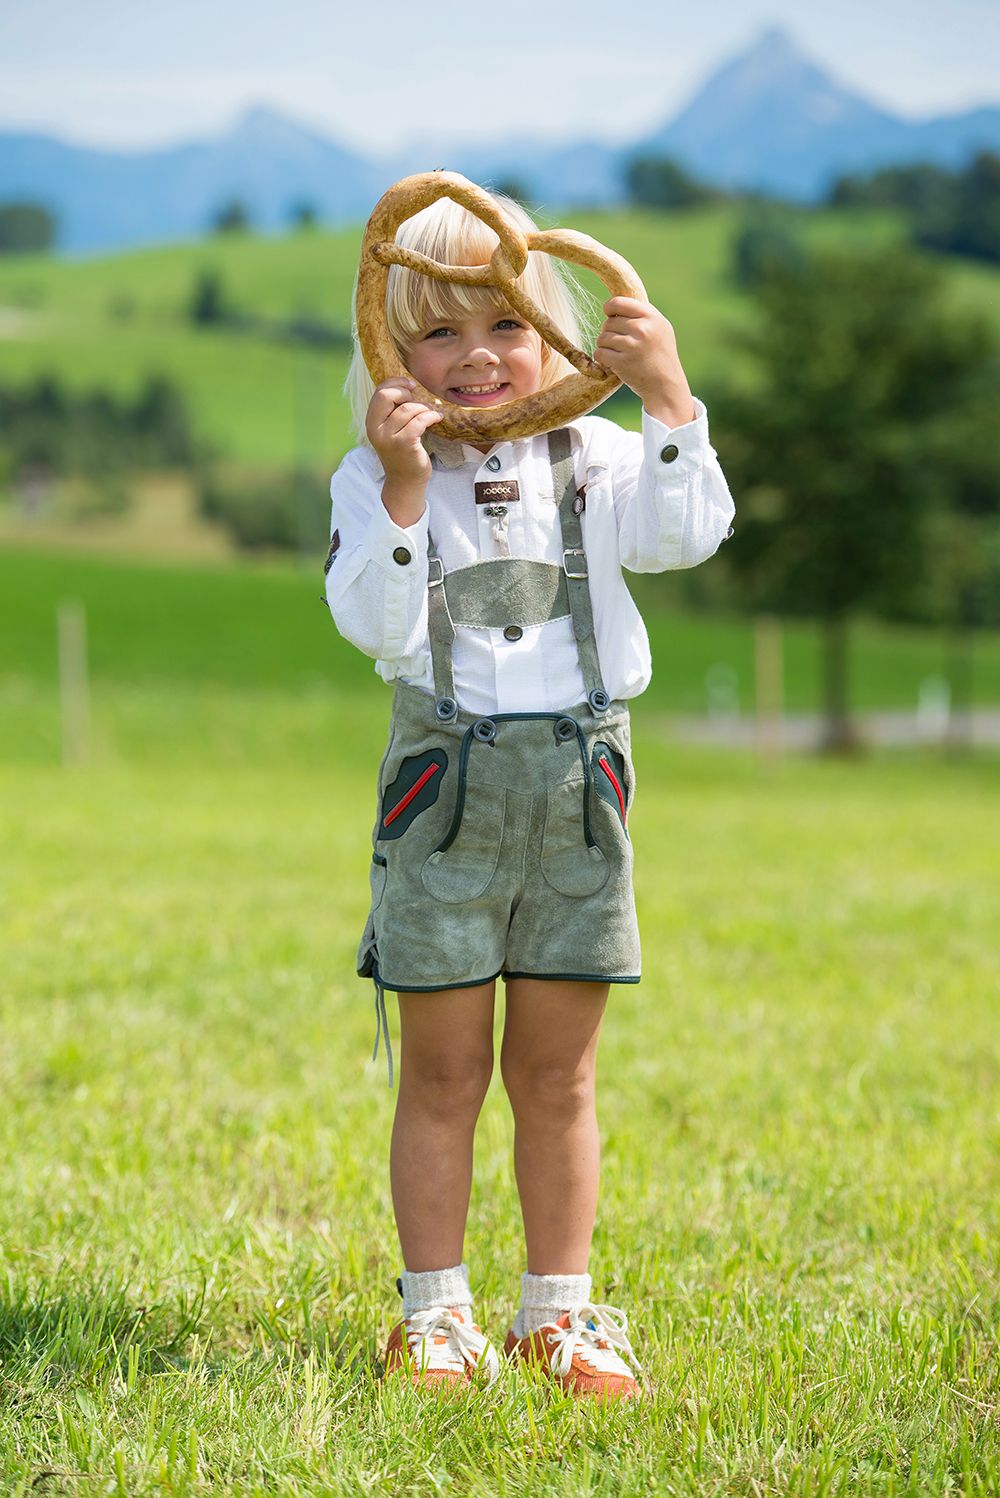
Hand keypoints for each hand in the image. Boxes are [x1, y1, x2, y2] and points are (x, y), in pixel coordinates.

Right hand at [365, 378, 443, 485]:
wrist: (405, 481)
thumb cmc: (402, 453)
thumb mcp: (391, 430)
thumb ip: (393, 411)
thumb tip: (408, 386)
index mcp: (371, 422)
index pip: (379, 392)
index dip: (396, 383)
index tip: (410, 385)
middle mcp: (376, 429)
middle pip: (386, 395)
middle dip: (405, 391)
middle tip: (418, 398)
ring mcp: (389, 438)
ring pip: (407, 408)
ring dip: (423, 407)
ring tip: (431, 412)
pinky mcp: (404, 444)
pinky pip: (420, 421)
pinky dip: (431, 416)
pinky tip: (437, 418)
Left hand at [594, 297, 695, 425]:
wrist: (665, 385)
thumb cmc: (661, 355)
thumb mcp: (660, 328)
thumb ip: (642, 315)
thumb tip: (614, 304)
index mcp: (651, 317)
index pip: (619, 302)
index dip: (609, 308)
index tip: (609, 314)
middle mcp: (642, 329)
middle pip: (609, 322)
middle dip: (609, 332)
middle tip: (620, 343)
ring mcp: (632, 346)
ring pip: (602, 338)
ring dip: (605, 346)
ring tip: (618, 353)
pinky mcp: (622, 362)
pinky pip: (599, 353)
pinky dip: (602, 358)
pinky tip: (612, 362)